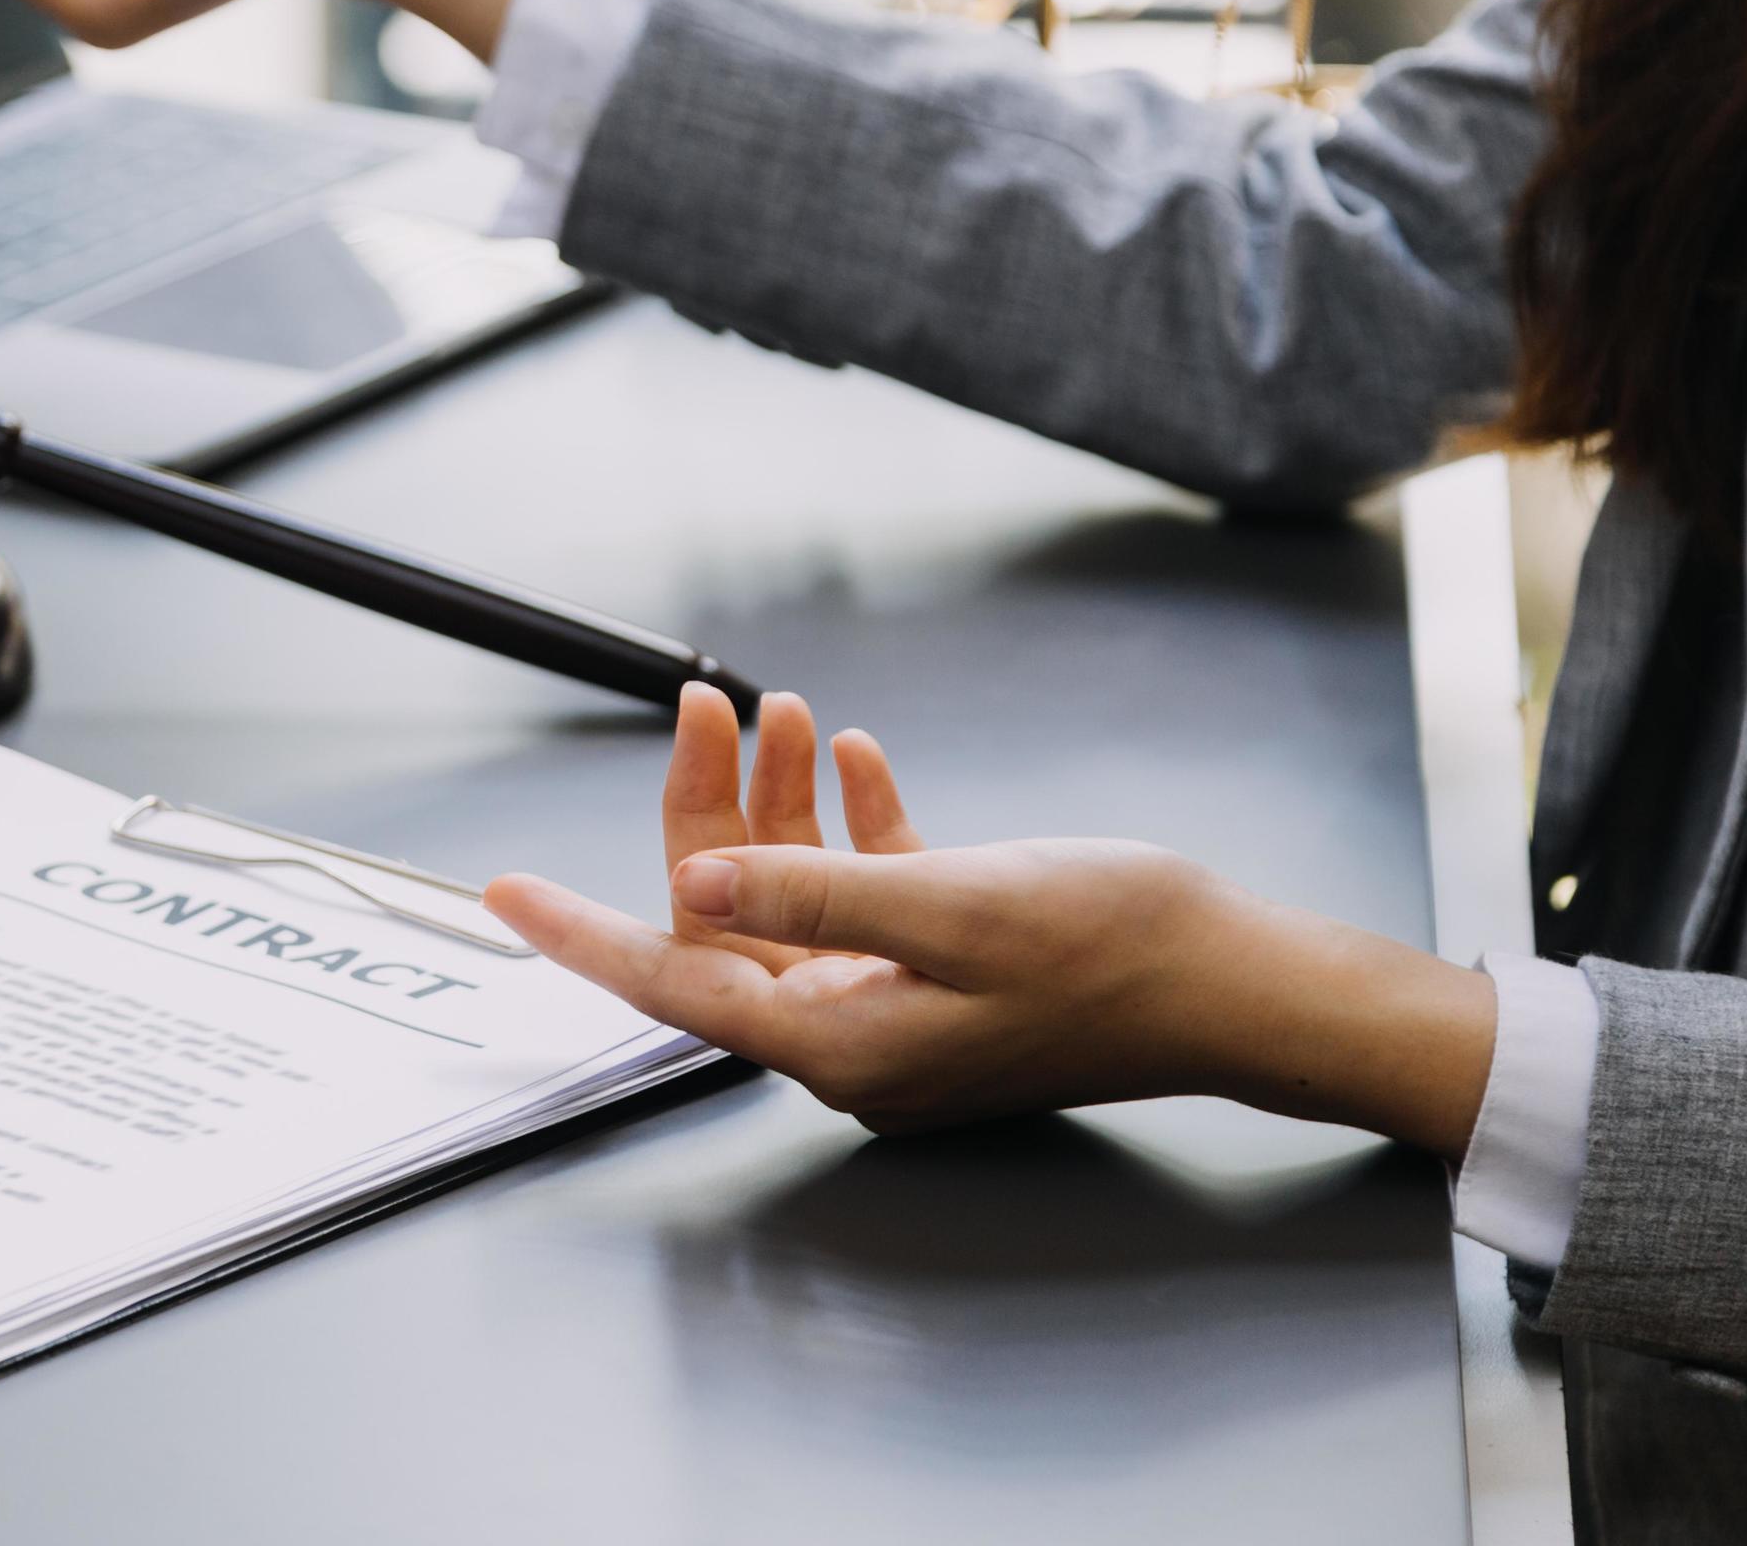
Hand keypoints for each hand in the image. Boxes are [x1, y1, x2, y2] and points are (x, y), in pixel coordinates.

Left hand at [483, 686, 1496, 1152]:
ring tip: (782, 715)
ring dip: (778, 802)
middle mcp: (855, 1033)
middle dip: (708, 810)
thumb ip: (818, 891)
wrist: (1240, 979)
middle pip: (731, 920)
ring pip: (794, 894)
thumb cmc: (1121, 950)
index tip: (507, 896)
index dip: (582, 934)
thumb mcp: (954, 904)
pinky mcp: (946, 964)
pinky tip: (856, 757)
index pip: (674, 981)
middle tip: (702, 707)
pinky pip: (864, 891)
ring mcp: (900, 1002)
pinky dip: (850, 823)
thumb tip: (701, 883)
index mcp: (841, 1040)